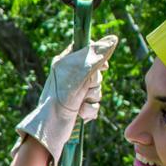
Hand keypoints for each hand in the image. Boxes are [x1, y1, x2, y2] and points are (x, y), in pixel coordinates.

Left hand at [15, 34, 117, 165]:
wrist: (51, 126)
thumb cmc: (62, 96)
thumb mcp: (81, 72)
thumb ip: (97, 55)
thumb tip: (114, 39)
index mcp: (65, 62)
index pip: (87, 50)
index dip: (98, 56)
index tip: (103, 65)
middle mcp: (70, 75)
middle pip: (96, 71)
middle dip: (94, 82)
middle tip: (84, 88)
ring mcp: (74, 92)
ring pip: (97, 89)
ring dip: (92, 97)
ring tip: (79, 103)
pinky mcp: (78, 106)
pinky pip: (95, 104)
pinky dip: (90, 109)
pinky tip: (80, 113)